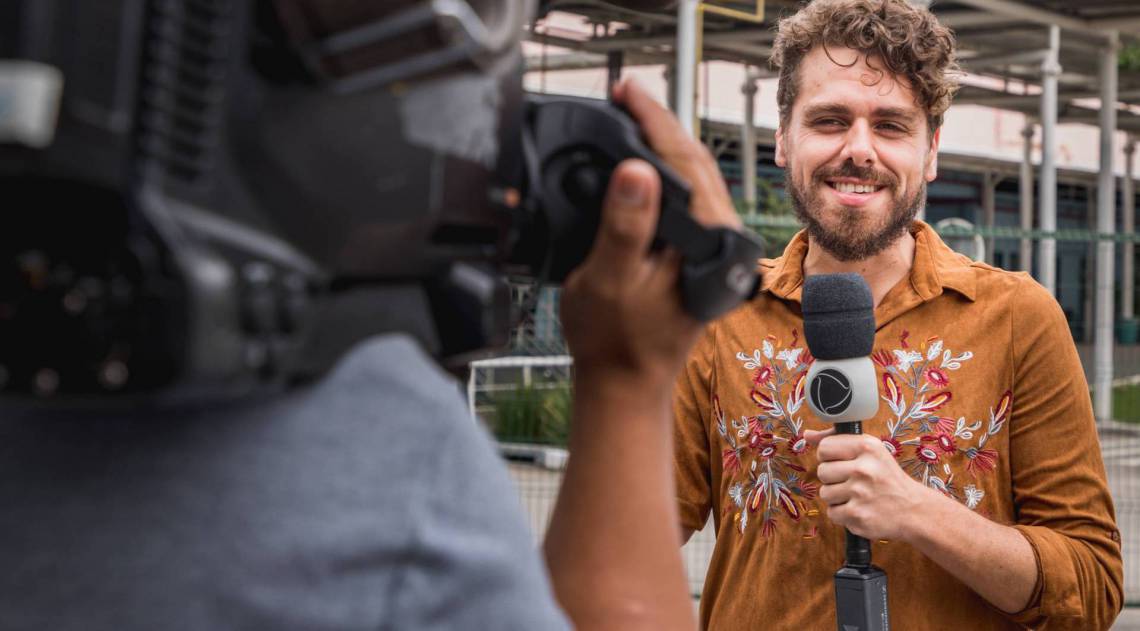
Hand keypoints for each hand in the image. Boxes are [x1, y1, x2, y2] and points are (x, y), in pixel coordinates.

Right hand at [560, 79, 739, 388]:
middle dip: (658, 123)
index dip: (651, 118)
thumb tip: (635, 171)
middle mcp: (719, 237)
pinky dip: (662, 173)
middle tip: (625, 95)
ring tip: (630, 119)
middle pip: (692, 160)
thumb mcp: (608, 279)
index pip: (682, 158)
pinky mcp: (698, 253)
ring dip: (662, 145)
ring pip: (691, 177)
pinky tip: (641, 167)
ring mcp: (711, 246)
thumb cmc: (614, 339)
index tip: (626, 90)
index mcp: (706, 238)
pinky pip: (684, 197)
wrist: (625, 383)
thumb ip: (625, 226)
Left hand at [805, 428, 930, 541]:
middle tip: (853, 482)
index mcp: (867, 447)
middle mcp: (864, 469)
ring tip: (857, 496)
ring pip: (824, 493)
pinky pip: (832, 513)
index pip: (824, 447)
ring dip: (837, 497)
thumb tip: (807, 434)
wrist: (914, 510)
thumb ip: (837, 441)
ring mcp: (860, 494)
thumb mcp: (870, 451)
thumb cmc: (887, 478)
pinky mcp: (857, 516)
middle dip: (833, 478)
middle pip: (822, 471)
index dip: (829, 457)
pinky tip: (859, 509)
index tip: (842, 463)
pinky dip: (843, 514)